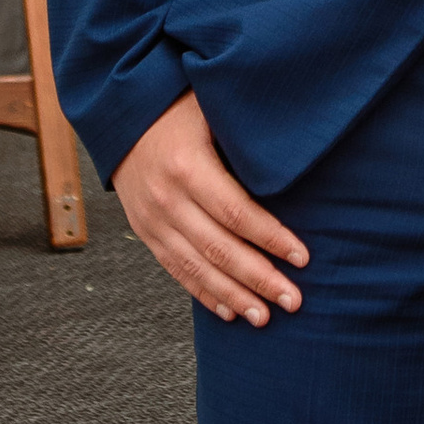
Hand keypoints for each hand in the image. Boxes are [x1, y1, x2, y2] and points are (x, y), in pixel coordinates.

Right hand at [111, 91, 310, 320]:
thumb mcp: (212, 108)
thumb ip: (246, 136)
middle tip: (294, 301)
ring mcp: (151, 219)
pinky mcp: (144, 231)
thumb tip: (300, 152)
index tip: (303, 257)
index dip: (272, 238)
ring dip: (233, 296)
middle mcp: (166, 198)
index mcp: (188, 166)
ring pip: (197, 267)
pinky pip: (175, 269)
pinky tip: (228, 311)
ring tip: (265, 317)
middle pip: (220, 249)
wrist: (120, 114)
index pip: (237, 213)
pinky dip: (203, 292)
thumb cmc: (177, 106)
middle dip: (260, 279)